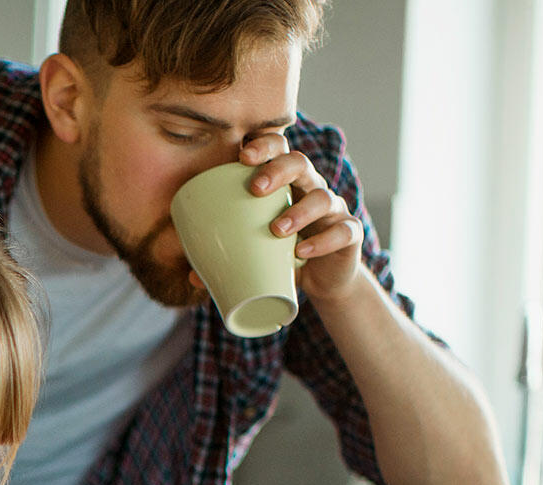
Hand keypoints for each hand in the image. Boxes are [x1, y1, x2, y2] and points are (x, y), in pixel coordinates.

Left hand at [209, 135, 367, 303]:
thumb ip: (226, 258)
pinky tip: (302, 251)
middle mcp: (311, 188)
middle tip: (254, 189)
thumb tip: (192, 277)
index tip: (241, 157)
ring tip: (276, 230)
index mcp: (286, 183)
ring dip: (298, 211)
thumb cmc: (284, 254)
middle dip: (277, 170)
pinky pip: (343, 231)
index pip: (278, 149)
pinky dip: (322, 241)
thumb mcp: (256, 252)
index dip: (264, 145)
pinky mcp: (349, 234)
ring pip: (322, 197)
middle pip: (300, 163)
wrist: (324, 280)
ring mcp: (333, 210)